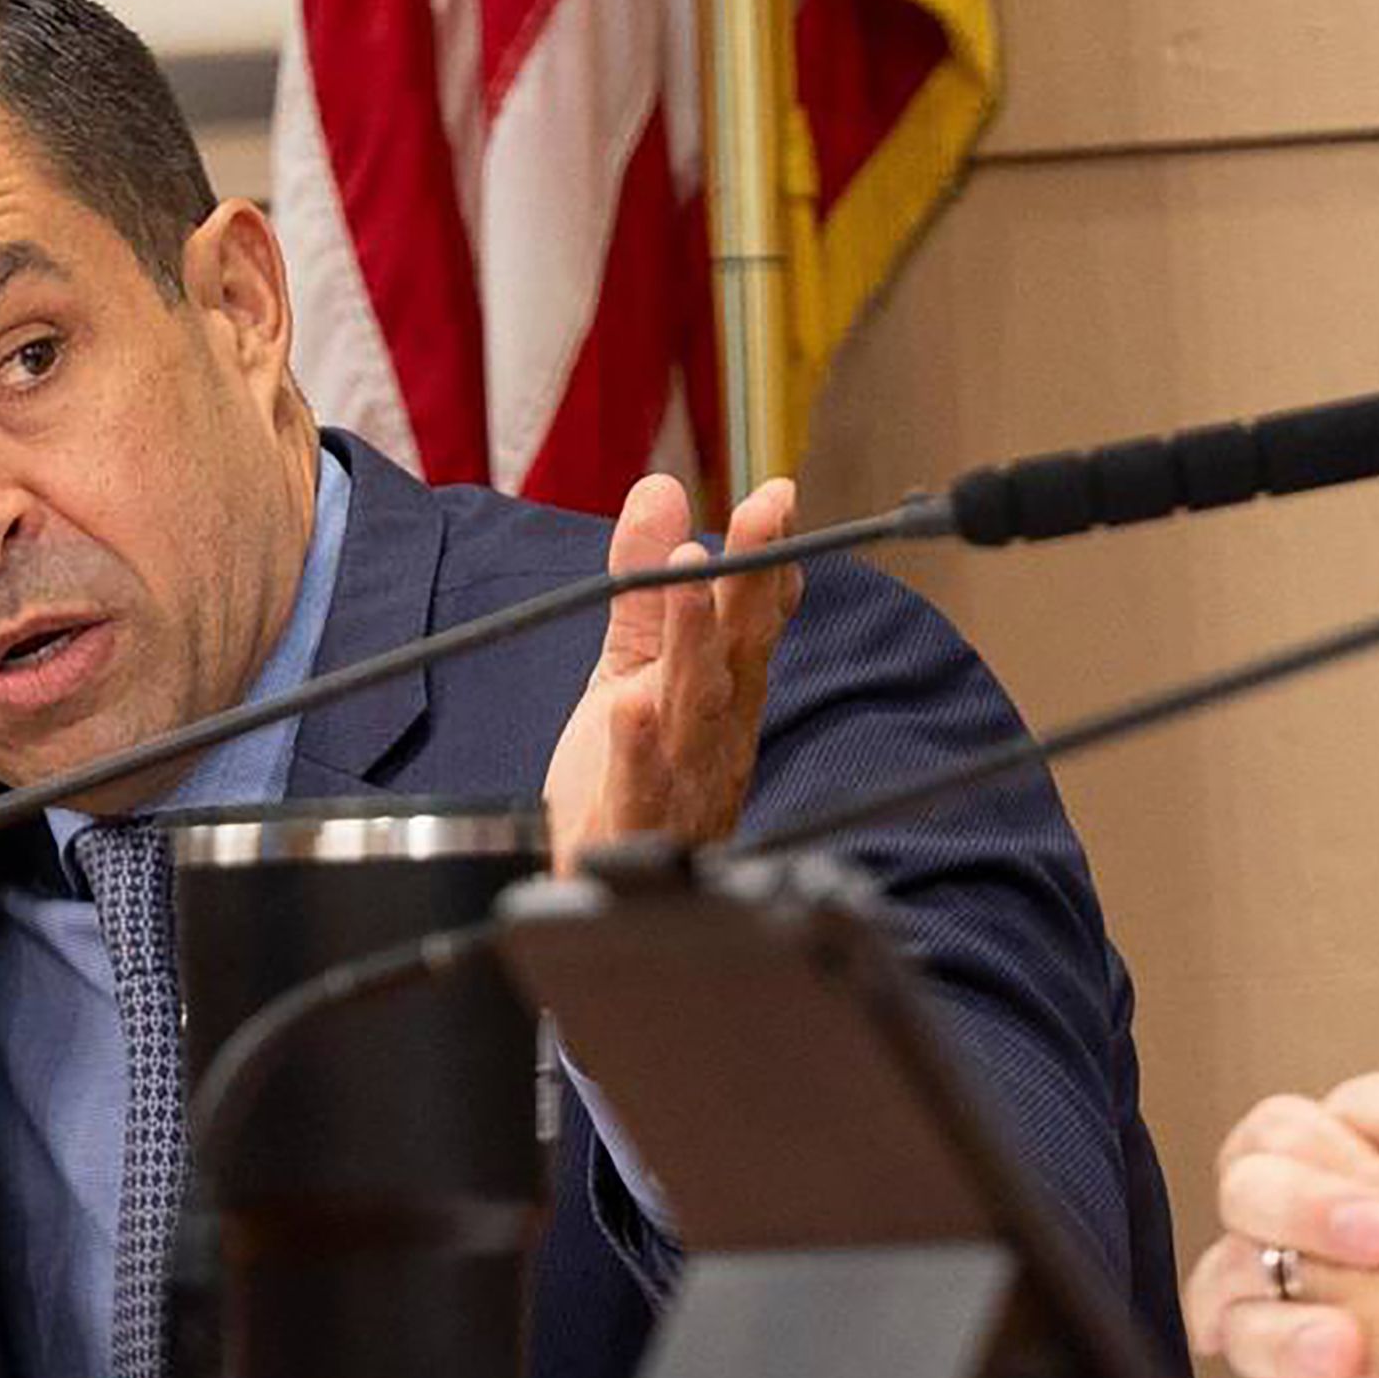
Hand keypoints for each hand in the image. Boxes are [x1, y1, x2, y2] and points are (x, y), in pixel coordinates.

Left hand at [544, 473, 802, 869]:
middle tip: (761, 513)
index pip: (755, 614)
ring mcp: (684, 776)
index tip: (780, 495)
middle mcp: (716, 728)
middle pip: (739, 645)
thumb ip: (642, 583)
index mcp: (722, 689)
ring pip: (695, 700)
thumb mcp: (630, 663)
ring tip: (684, 576)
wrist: (598, 889)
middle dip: (752, 577)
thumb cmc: (627, 778)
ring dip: (692, 637)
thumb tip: (660, 488)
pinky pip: (643, 782)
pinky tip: (628, 707)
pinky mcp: (639, 822)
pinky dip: (640, 746)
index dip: (768, 555)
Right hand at [1183, 1020, 1378, 1377]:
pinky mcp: (1262, 1356)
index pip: (1363, 1102)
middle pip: (1261, 1163)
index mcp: (1359, 1138)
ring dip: (1286, 1307)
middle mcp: (1293, 1196)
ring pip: (1226, 1269)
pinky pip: (1238, 1360)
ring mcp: (1264, 1278)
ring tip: (1351, 1346)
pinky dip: (1274, 1375)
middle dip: (1317, 1198)